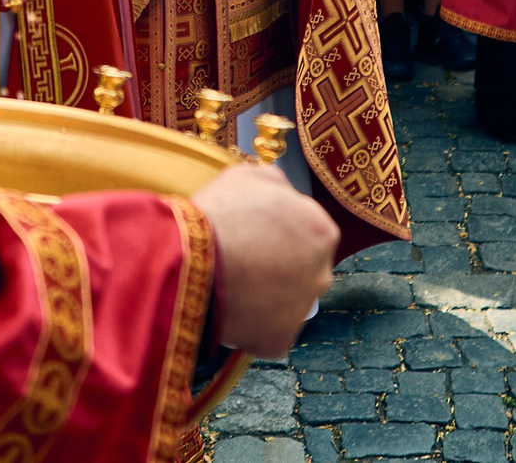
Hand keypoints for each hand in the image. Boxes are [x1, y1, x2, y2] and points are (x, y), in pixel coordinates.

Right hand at [191, 163, 336, 358]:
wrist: (192, 262)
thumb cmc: (221, 213)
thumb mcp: (250, 175)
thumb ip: (277, 183)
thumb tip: (282, 191)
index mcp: (322, 230)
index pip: (307, 233)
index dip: (279, 233)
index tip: (254, 234)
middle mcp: (323, 273)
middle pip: (303, 270)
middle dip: (279, 267)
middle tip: (243, 261)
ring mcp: (302, 311)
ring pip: (286, 304)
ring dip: (267, 297)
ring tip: (231, 286)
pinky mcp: (280, 340)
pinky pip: (268, 332)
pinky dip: (252, 325)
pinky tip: (228, 309)